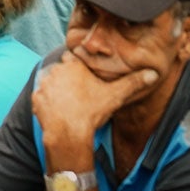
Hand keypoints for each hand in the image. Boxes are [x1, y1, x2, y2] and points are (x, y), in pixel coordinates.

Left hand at [32, 52, 159, 152]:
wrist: (69, 132)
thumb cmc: (92, 111)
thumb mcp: (115, 95)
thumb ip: (133, 82)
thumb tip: (154, 73)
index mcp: (74, 64)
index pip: (75, 58)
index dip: (80, 67)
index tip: (85, 78)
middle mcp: (56, 70)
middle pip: (62, 70)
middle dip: (68, 79)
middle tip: (79, 94)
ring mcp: (44, 84)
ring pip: (51, 83)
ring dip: (57, 90)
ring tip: (69, 104)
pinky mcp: (36, 98)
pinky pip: (41, 98)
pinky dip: (47, 103)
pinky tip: (58, 112)